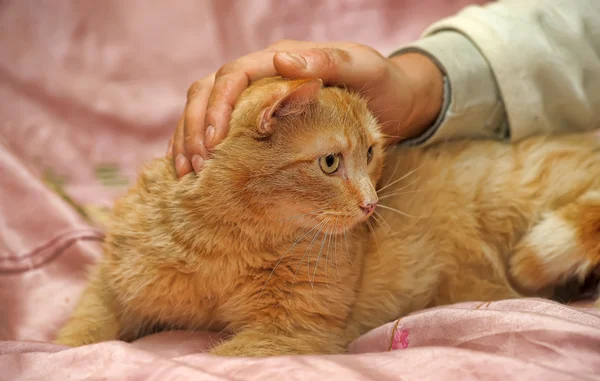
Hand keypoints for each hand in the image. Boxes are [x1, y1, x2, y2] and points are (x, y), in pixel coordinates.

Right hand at [169, 40, 443, 177]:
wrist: (395, 99)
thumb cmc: (381, 83)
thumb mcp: (363, 69)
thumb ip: (329, 62)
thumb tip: (281, 59)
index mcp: (280, 62)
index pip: (233, 76)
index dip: (218, 106)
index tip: (215, 142)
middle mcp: (263, 77)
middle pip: (209, 92)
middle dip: (196, 127)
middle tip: (196, 166)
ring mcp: (259, 99)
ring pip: (207, 110)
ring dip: (192, 139)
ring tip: (187, 174)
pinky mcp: (261, 121)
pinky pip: (223, 130)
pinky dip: (204, 147)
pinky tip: (197, 172)